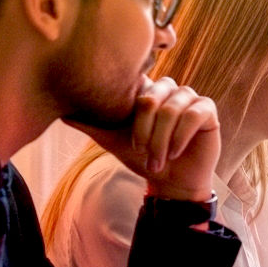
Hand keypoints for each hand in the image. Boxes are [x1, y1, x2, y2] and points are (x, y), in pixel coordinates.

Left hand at [70, 77, 218, 202]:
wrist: (170, 181)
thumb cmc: (141, 158)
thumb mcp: (111, 140)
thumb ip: (90, 124)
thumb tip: (60, 113)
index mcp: (146, 91)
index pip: (135, 84)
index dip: (130, 111)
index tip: (129, 138)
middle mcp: (168, 90)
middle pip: (151, 97)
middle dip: (144, 130)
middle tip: (141, 152)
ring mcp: (190, 98)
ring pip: (171, 109)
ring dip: (161, 140)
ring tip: (158, 160)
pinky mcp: (207, 110)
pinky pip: (192, 115)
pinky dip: (180, 137)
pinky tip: (176, 153)